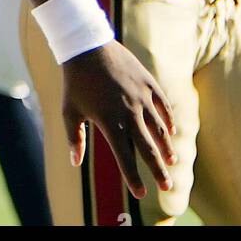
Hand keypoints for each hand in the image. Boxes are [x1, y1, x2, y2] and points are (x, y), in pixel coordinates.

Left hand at [61, 41, 175, 198]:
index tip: (141, 194)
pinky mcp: (148, 83)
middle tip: (167, 187)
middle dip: (159, 170)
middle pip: (149, 148)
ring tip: (172, 160)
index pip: (125, 157)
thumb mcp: (69, 111)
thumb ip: (74, 138)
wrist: (87, 46)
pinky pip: (163, 105)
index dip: (133, 178)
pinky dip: (168, 119)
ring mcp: (141, 97)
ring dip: (167, 146)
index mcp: (110, 122)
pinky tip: (171, 130)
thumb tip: (75, 162)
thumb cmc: (75, 81)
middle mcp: (129, 112)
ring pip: (160, 128)